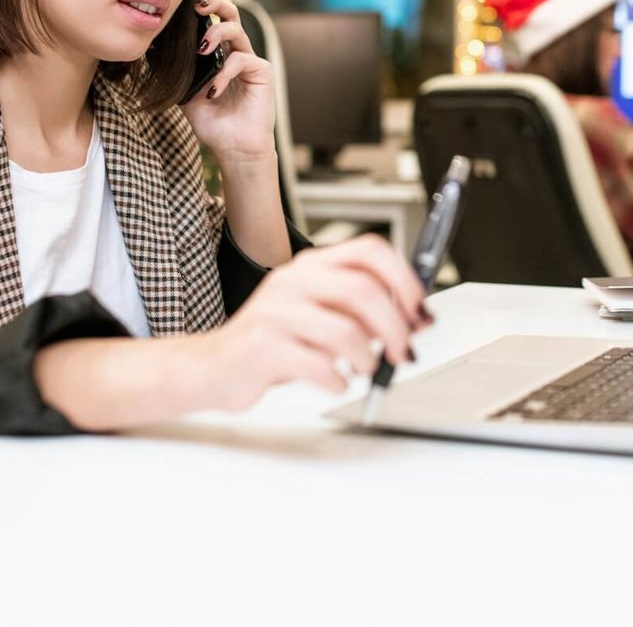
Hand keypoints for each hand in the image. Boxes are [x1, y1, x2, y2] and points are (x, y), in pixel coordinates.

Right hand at [176, 235, 429, 412]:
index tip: (419, 309)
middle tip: (403, 352)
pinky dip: (338, 380)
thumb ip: (362, 310)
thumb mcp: (318, 314)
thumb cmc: (274, 341)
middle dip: (395, 326)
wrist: (213, 366)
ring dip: (368, 358)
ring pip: (345, 330)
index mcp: (311, 265)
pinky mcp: (263, 347)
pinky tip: (335, 381)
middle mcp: (292, 280)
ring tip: (363, 368)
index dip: (404, 278)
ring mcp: (275, 311)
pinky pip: (319, 364)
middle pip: (362, 290)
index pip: (369, 250)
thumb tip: (417, 319)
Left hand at [180, 0, 275, 161]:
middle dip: (215, 4)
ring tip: (202, 50)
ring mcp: (250, 61)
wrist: (233, 148)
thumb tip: (154, 53)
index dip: (201, 11)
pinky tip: (214, 91)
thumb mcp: (187, 95)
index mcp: (220, 55)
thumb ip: (180, 74)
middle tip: (198, 6)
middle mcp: (236, 53)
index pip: (212, 22)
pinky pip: (241, 60)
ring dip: (217, 34)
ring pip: (236, 30)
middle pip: (231, 14)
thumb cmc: (213, 124)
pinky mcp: (262, 72)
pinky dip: (224, 73)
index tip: (181, 9)